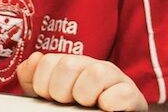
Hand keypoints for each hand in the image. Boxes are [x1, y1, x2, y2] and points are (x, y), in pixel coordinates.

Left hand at [16, 53, 146, 110]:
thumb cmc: (79, 110)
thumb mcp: (51, 96)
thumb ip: (35, 79)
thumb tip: (34, 60)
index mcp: (73, 65)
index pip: (48, 61)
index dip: (42, 83)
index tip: (49, 97)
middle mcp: (94, 67)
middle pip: (69, 64)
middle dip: (61, 90)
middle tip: (68, 102)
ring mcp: (115, 80)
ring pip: (95, 72)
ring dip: (85, 94)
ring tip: (87, 105)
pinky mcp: (133, 96)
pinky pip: (121, 92)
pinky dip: (110, 102)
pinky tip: (105, 108)